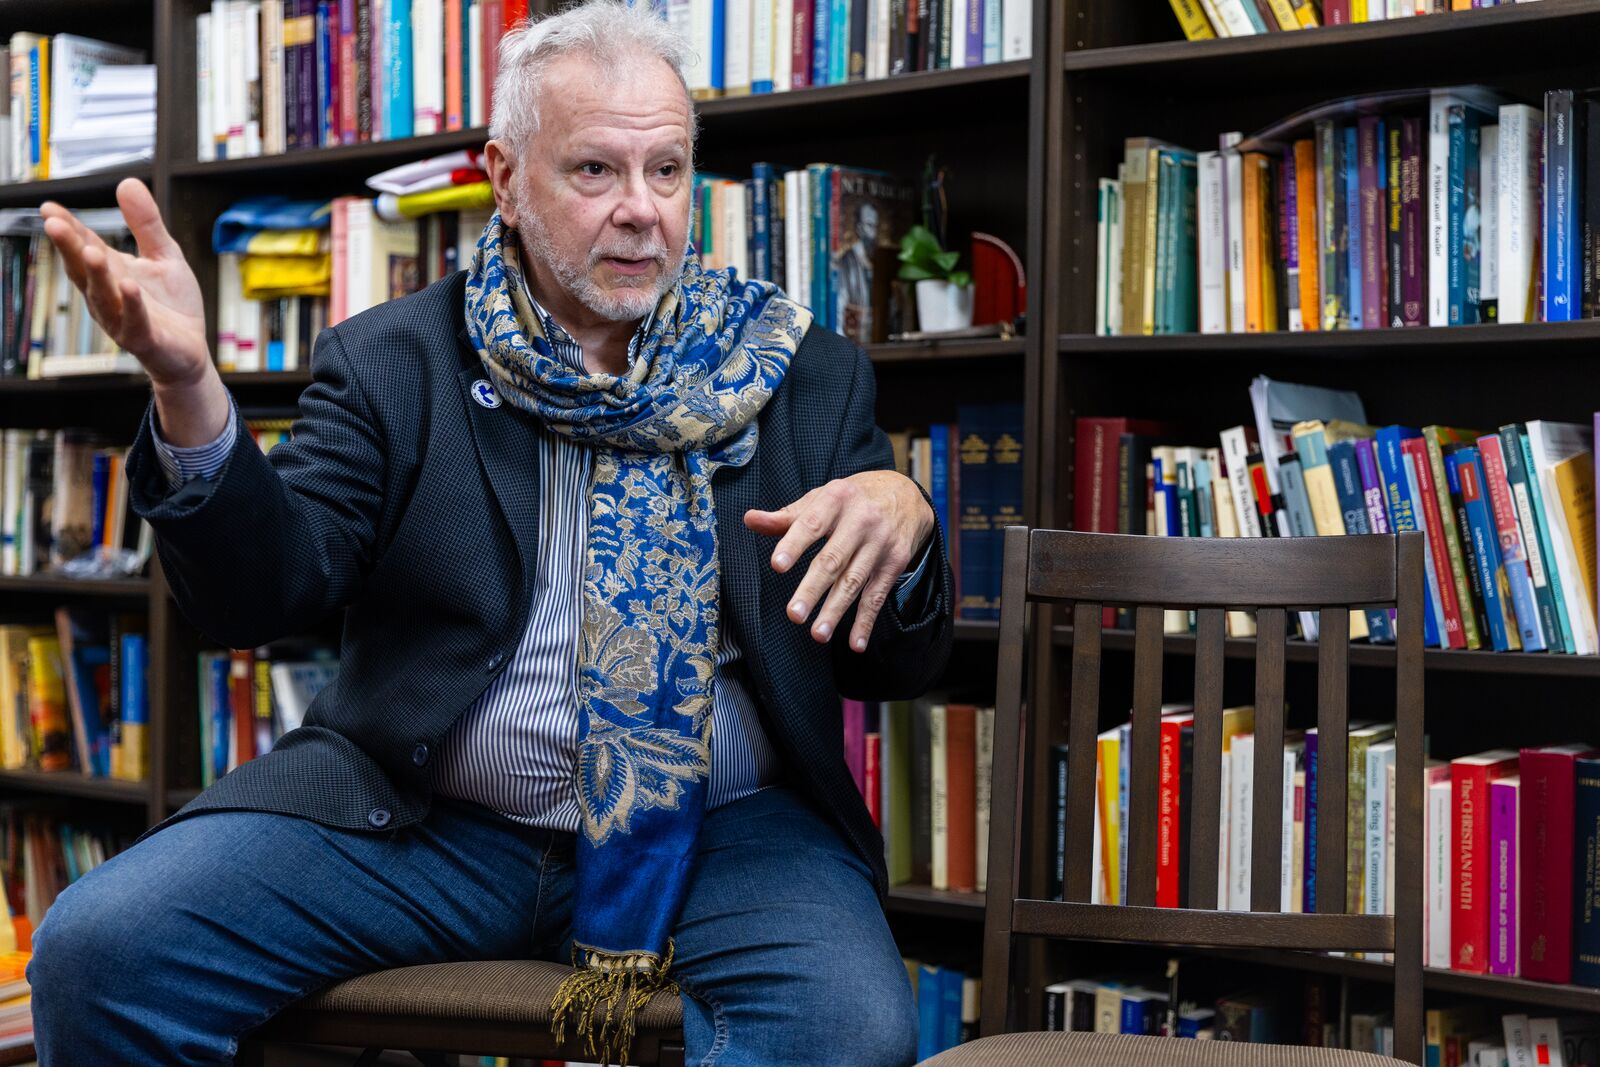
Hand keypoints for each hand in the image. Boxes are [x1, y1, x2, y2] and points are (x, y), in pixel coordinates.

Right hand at [42, 179, 227, 444]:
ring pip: (103, 296)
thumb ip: (146, 224)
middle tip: (54, 223)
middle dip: (70, 247)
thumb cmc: (172, 305)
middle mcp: (108, 295)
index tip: (49, 207)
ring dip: (96, 274)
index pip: (85, 246)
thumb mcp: (164, 256)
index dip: (68, 227)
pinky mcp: (145, 339)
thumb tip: (127, 182)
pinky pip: (135, 322)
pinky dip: (132, 305)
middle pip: (85, 269)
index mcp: (111, 272)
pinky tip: (129, 286)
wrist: (190, 351)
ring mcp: (123, 319)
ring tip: (91, 250)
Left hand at [744, 471, 934, 652]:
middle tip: (794, 614)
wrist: (906, 495)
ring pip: (854, 581)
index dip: (794, 545)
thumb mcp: (821, 498)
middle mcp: (861, 520)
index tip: (777, 566)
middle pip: (833, 559)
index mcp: (836, 499)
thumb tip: (750, 520)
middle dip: (813, 589)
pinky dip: (866, 621)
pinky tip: (855, 643)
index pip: (812, 524)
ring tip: (818, 634)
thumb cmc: (852, 499)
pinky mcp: (894, 563)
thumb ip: (786, 516)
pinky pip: (878, 596)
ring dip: (835, 610)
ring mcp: (880, 544)